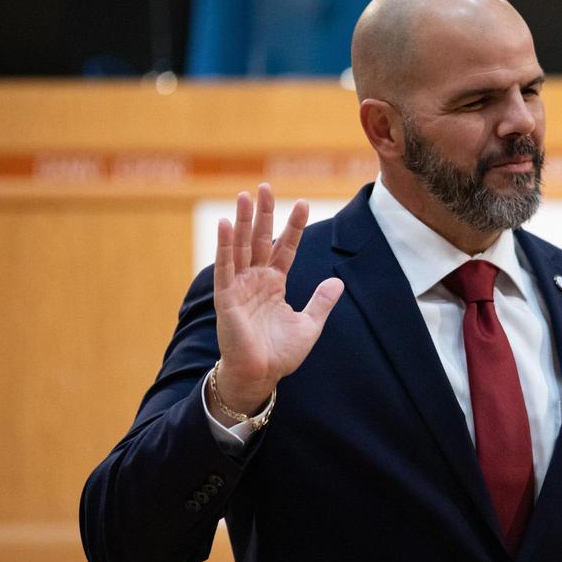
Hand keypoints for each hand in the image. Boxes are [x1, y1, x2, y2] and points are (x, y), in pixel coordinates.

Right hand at [211, 183, 343, 420]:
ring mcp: (239, 286)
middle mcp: (256, 280)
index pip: (285, 248)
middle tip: (264, 185)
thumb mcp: (309, 325)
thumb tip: (338, 282)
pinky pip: (225, 268)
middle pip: (259, 239)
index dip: (293, 226)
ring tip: (244, 195)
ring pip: (241, 247)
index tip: (303, 202)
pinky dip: (224, 246)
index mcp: (274, 283)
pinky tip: (224, 225)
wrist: (261, 376)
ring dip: (241, 221)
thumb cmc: (280, 353)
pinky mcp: (226, 298)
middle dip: (263, 213)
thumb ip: (321, 302)